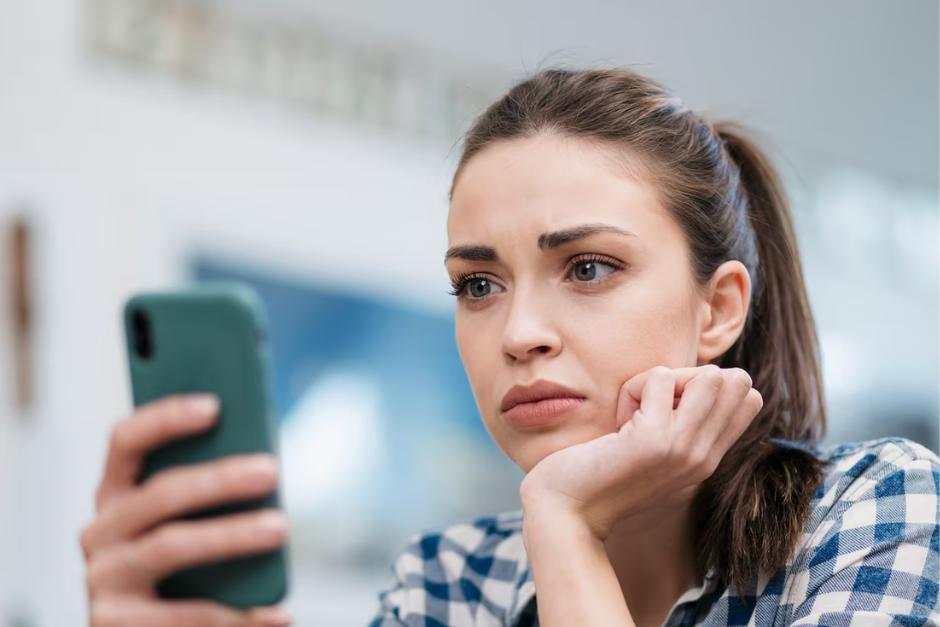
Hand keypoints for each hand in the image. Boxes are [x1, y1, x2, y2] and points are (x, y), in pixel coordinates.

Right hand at [80, 394, 291, 626]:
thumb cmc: (186, 573)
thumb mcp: (189, 525)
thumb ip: (211, 493)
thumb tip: (263, 461)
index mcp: (116, 496)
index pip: (126, 442)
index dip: (166, 419)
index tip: (215, 405)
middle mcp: (99, 534)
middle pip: (160, 494)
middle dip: (218, 479)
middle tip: (271, 470)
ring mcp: (103, 582)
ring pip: (169, 546)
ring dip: (230, 535)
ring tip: (280, 528)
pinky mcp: (114, 626)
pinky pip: (187, 616)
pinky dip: (240, 616)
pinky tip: (281, 614)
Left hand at [519, 365, 762, 539]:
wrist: (567, 512)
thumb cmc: (600, 473)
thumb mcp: (654, 451)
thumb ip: (681, 426)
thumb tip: (698, 376)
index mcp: (707, 460)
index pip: (750, 399)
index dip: (708, 386)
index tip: (669, 407)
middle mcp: (704, 457)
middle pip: (737, 382)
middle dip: (691, 376)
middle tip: (652, 404)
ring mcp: (683, 449)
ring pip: (710, 376)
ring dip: (664, 379)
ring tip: (637, 409)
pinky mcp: (654, 439)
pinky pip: (659, 376)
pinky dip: (632, 386)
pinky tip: (617, 420)